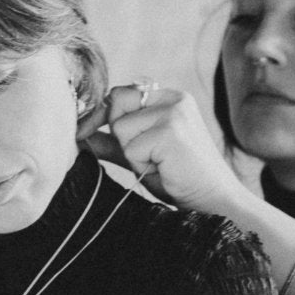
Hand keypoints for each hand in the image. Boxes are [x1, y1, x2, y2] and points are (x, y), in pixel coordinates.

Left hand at [81, 82, 248, 217]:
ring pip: (121, 127)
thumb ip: (116, 141)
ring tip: (160, 164)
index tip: (86, 132)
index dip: (104, 113)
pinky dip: (141, 165)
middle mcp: (174, 98)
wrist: (213, 202)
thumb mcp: (142, 155)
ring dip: (133, 153)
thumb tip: (81, 135)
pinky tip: (165, 169)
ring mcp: (175, 112)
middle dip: (121, 134)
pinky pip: (131, 147)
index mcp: (170, 98)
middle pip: (117, 101)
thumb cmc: (179, 179)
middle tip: (149, 156)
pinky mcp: (171, 130)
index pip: (122, 92)